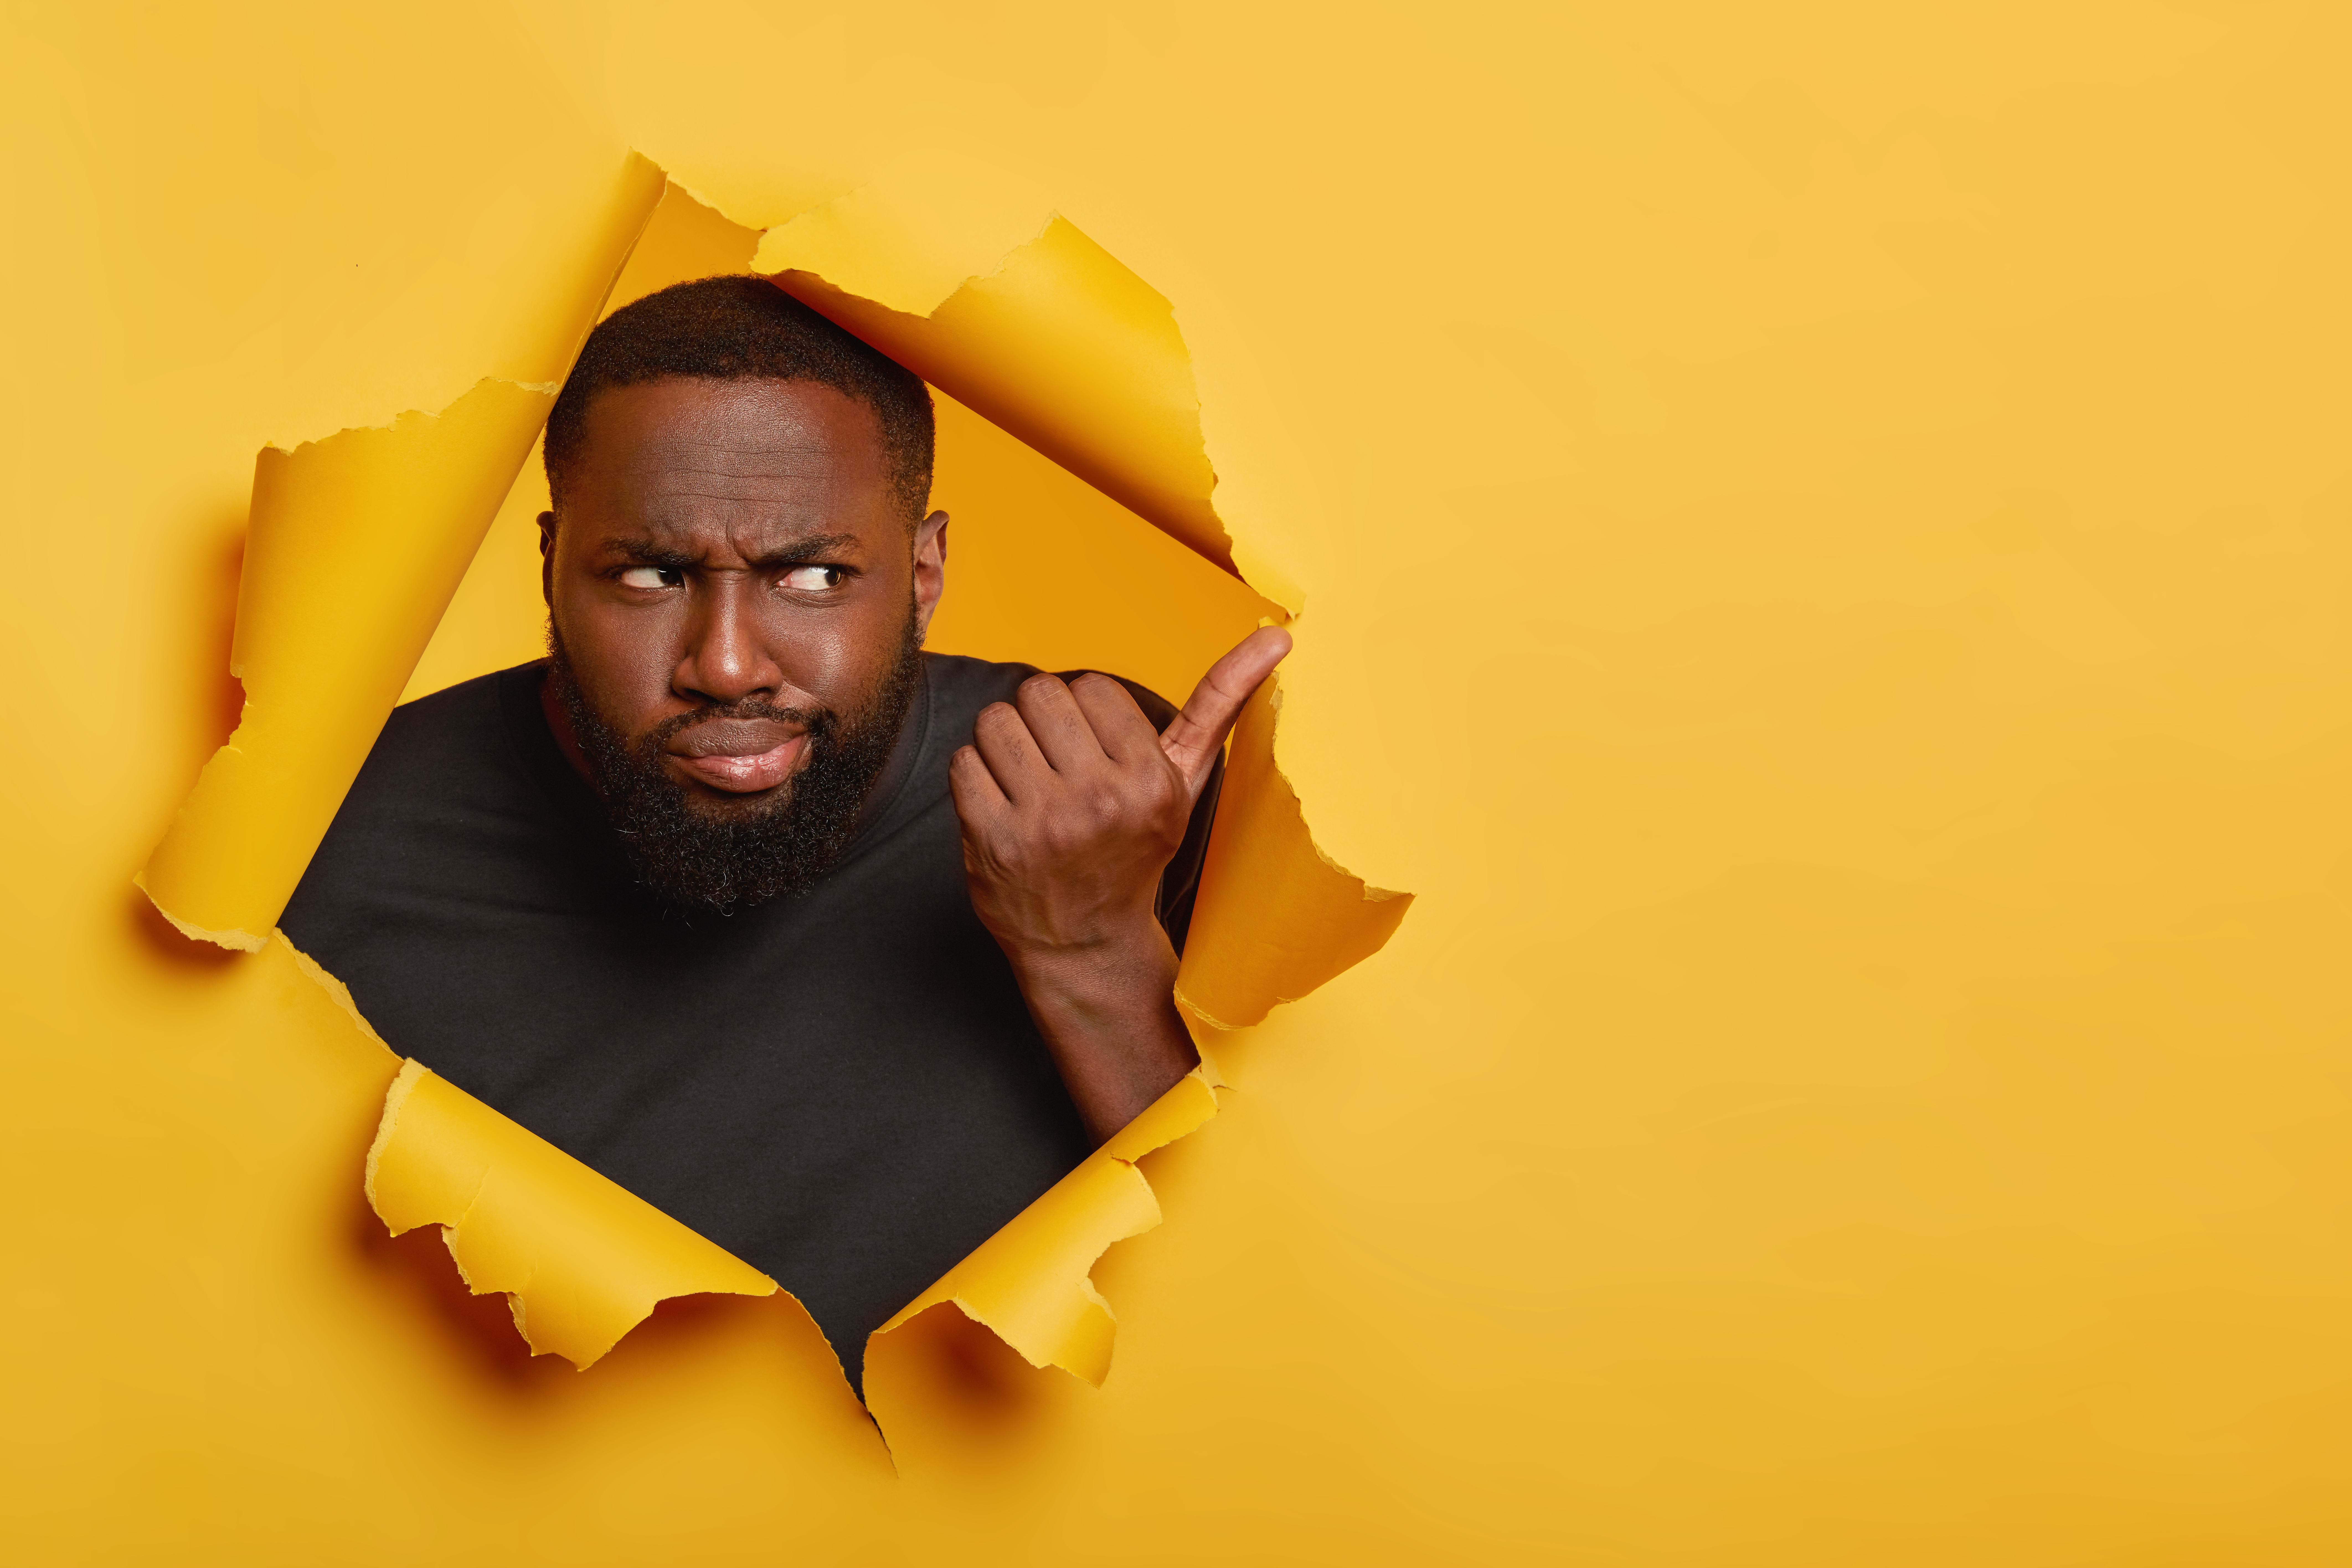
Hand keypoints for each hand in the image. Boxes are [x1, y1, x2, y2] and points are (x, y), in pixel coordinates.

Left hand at [949, 625, 1291, 1139]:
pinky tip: (1003, 807)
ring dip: (1006, 744)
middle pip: (1041, 693)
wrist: (1087, 944)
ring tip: (1029, 782)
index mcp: (1151, 783)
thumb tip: (1276, 637)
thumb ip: (1222, 702)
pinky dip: (977, 778)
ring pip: (997, 721)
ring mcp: (1043, 825)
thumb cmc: (1135, 847)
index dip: (1089, 715)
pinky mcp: (992, 843)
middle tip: (1057, 763)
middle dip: (1044, 721)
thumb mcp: (1185, 781)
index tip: (1098, 754)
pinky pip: (964, 763)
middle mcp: (1100, 803)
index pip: (1094, 687)